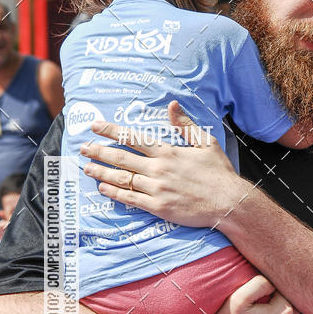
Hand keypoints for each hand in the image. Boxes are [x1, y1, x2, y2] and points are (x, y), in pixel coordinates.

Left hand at [80, 101, 245, 227]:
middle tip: (82, 148)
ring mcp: (157, 189)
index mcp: (168, 152)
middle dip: (99, 152)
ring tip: (86, 168)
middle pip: (121, 158)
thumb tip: (171, 105)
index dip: (111, 131)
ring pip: (122, 179)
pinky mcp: (159, 208)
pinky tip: (103, 189)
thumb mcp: (206, 143)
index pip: (133, 138)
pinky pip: (131, 199)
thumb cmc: (219, 173)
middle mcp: (159, 169)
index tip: (94, 126)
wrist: (229, 202)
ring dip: (101, 172)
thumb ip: (185, 125)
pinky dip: (114, 193)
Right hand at [202, 275, 312, 313]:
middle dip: (295, 301)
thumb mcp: (239, 297)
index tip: (274, 289)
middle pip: (302, 309)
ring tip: (301, 308)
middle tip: (286, 295)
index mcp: (283, 312)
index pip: (291, 293)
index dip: (282, 288)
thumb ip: (260, 282)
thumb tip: (276, 280)